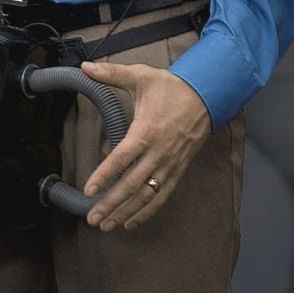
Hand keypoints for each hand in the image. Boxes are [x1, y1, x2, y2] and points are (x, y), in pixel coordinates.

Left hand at [80, 61, 210, 231]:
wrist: (206, 95)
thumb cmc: (170, 88)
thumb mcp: (141, 76)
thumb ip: (112, 74)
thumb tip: (86, 67)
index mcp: (147, 131)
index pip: (122, 158)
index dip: (105, 174)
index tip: (89, 189)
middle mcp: (158, 153)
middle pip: (132, 184)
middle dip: (111, 203)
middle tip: (93, 217)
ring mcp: (169, 164)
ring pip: (146, 195)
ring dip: (126, 212)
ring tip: (107, 225)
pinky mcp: (177, 170)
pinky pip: (162, 196)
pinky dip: (147, 212)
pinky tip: (131, 222)